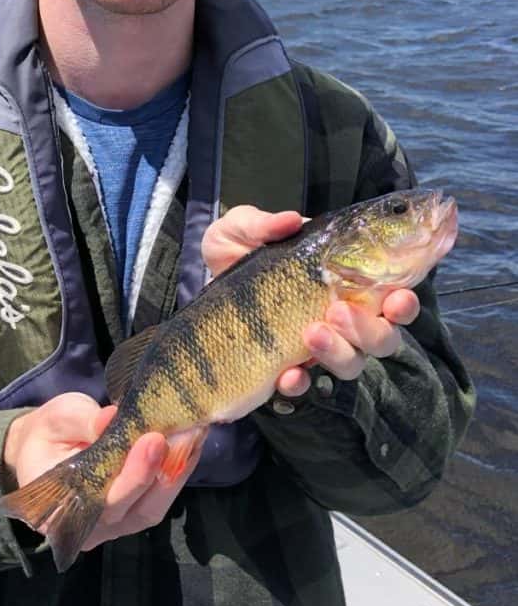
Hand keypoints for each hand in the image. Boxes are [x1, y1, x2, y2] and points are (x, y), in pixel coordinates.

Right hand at [3, 392, 203, 550]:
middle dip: (165, 471)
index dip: (134, 474)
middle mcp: (90, 526)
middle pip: (136, 508)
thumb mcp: (58, 418)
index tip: (154, 439)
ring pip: (153, 506)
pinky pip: (158, 497)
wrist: (46, 445)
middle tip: (187, 433)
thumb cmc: (49, 432)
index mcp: (61, 507)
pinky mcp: (133, 511)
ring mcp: (115, 524)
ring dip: (178, 471)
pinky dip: (178, 471)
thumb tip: (111, 418)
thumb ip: (83, 422)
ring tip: (195, 433)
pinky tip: (191, 443)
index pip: (104, 500)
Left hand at [200, 205, 420, 397]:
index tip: (398, 297)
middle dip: (371, 329)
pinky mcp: (286, 369)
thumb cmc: (234, 252)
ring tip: (311, 332)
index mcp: (341, 279)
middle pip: (382, 337)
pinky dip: (299, 381)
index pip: (390, 292)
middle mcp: (340, 316)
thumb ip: (262, 224)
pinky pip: (303, 385)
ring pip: (352, 363)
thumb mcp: (239, 228)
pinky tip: (286, 373)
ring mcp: (315, 346)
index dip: (403, 300)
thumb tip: (291, 220)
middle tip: (338, 311)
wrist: (202, 285)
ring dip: (339, 352)